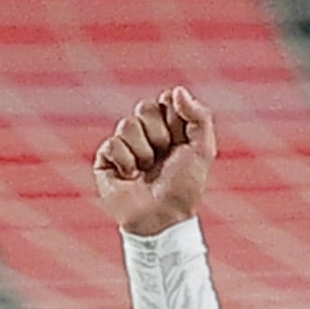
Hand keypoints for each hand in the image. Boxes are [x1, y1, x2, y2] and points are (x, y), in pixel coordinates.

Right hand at [92, 86, 215, 237]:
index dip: (174, 117)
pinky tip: (130, 177)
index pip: (166, 100)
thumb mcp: (203, 150)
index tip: (180, 138)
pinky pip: (112, 144)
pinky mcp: (106, 159)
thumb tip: (176, 90)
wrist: (162, 218)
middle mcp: (146, 134)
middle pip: (145, 107)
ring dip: (143, 151)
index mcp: (169, 128)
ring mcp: (125, 145)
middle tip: (164, 155)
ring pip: (128, 125)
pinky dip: (126, 162)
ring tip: (147, 170)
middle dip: (159, 133)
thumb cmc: (185, 188)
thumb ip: (199, 116)